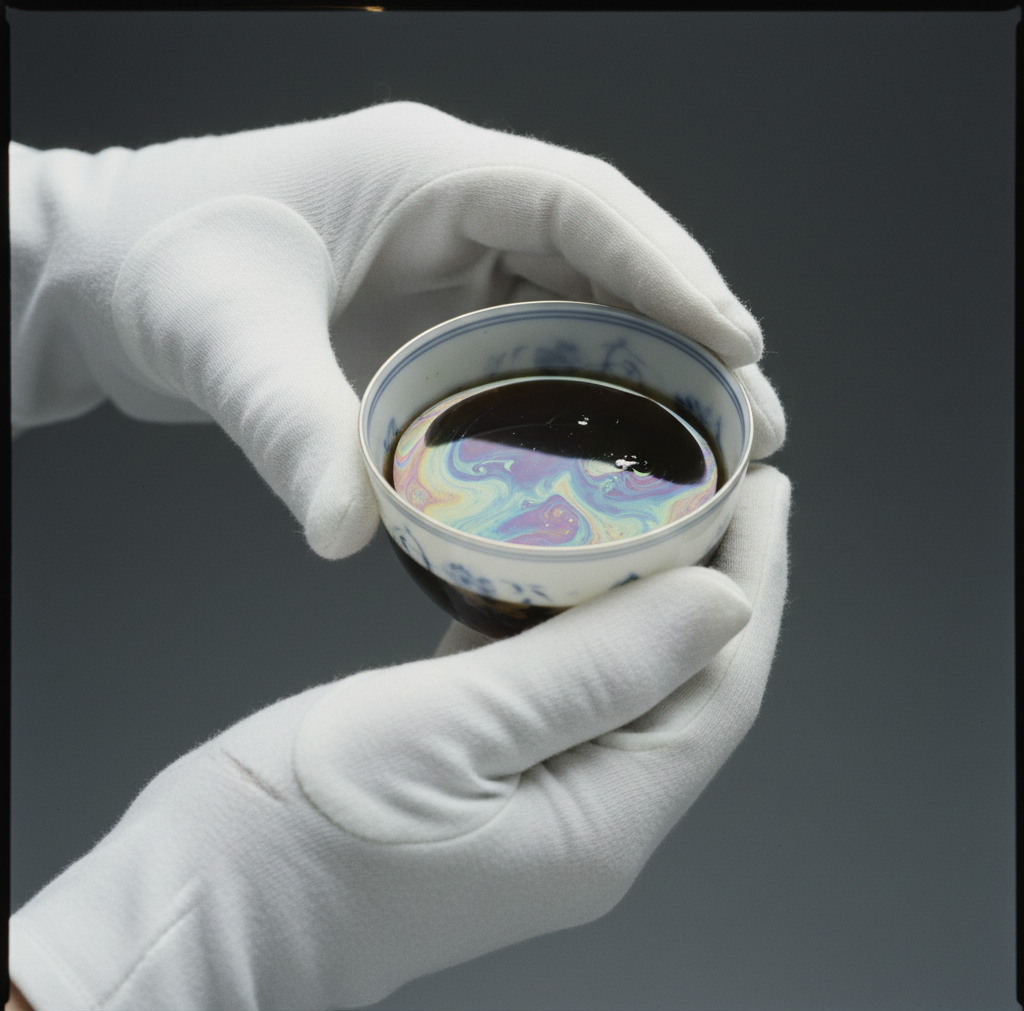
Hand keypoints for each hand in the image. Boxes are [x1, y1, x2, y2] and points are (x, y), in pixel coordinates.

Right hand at [8, 463, 788, 1010]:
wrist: (192, 916)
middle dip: (717, 580)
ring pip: (621, 680)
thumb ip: (590, 670)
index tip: (764, 488)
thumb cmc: (292, 840)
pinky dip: (570, 622)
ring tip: (656, 508)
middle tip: (725, 483)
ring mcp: (535, 802)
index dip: (754, 581)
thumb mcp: (448, 730)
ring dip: (645, 596)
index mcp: (601, 818)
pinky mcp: (482, 780)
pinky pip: (553, 688)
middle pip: (685, 682)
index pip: (720, 684)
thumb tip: (720, 603)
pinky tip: (560, 569)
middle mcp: (587, 818)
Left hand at [10, 102, 784, 559]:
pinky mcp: (436, 317)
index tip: (738, 342)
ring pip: (582, 309)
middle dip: (685, 342)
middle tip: (748, 427)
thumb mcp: (227, 341)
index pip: (581, 204)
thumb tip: (350, 534)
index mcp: (426, 176)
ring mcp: (450, 265)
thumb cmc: (159, 265)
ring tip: (709, 452)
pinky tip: (611, 461)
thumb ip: (294, 431)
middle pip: (608, 264)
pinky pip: (533, 350)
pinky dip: (580, 402)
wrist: (109, 273)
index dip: (672, 269)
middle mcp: (456, 212)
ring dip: (647, 379)